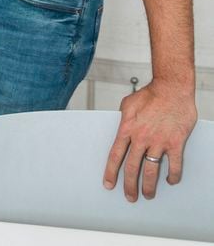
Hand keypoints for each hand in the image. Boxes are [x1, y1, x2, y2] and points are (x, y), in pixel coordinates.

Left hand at [103, 80, 196, 200]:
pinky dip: (173, 176)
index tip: (108, 184)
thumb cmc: (150, 94)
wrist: (172, 87)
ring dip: (149, 186)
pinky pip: (174, 165)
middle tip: (130, 196)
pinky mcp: (175, 142)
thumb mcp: (128, 104)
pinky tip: (170, 180)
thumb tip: (119, 128)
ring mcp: (159, 141)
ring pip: (151, 171)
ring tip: (148, 195)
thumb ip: (122, 118)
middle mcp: (141, 137)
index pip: (115, 155)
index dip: (111, 172)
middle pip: (132, 168)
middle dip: (129, 185)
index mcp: (128, 128)